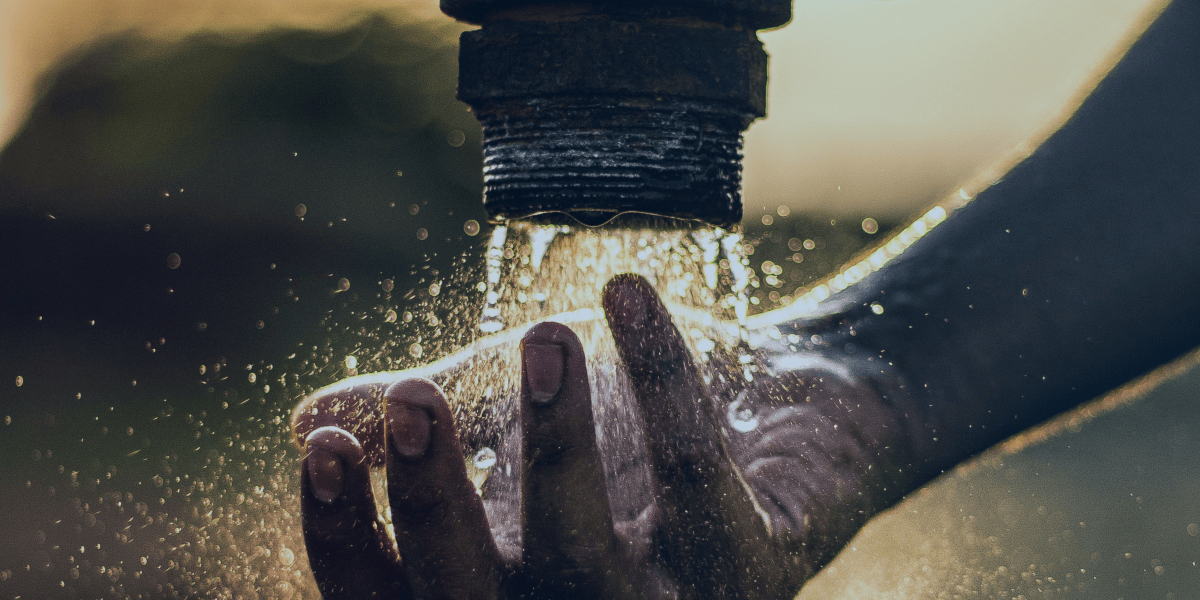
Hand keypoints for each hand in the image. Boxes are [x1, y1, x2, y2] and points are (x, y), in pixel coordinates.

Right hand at [291, 274, 916, 598]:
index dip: (348, 538)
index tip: (326, 447)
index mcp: (503, 589)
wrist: (783, 407)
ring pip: (586, 554)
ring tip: (546, 333)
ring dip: (557, 438)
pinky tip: (628, 293)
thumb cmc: (628, 421)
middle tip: (416, 397)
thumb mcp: (512, 414)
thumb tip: (305, 417)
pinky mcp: (752, 567)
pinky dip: (660, 376)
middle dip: (437, 502)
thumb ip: (421, 423)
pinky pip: (693, 474)